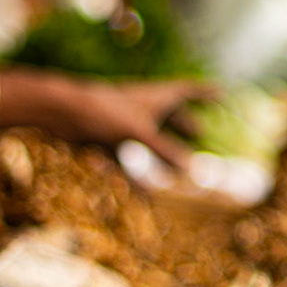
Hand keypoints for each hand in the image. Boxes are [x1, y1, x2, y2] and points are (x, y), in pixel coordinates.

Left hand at [13, 73, 216, 171]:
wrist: (64, 111)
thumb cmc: (107, 112)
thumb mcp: (142, 133)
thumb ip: (168, 152)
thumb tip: (195, 171)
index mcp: (156, 97)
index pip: (188, 91)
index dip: (205, 92)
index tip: (222, 93)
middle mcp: (143, 107)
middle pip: (169, 114)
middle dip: (184, 124)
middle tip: (200, 133)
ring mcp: (125, 123)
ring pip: (150, 138)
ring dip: (163, 153)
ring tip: (177, 168)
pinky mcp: (108, 139)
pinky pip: (129, 159)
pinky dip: (139, 176)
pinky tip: (147, 195)